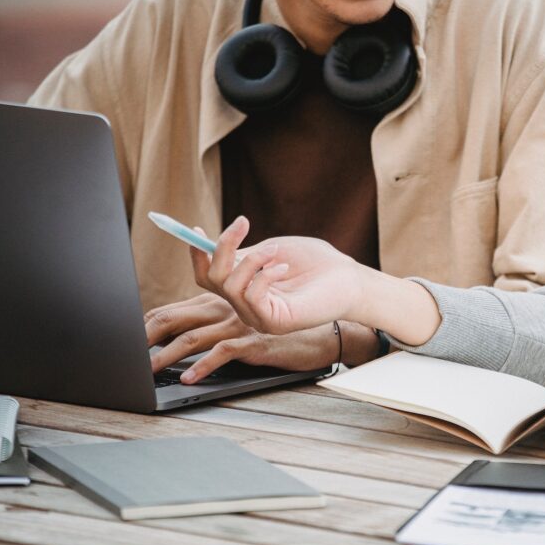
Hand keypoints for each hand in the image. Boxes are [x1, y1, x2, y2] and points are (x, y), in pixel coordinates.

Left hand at [144, 293, 343, 383]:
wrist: (318, 332)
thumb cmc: (282, 326)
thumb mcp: (245, 320)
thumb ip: (219, 321)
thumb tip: (188, 341)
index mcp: (216, 301)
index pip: (171, 309)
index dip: (145, 324)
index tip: (127, 342)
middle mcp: (222, 307)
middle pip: (172, 318)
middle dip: (144, 338)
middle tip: (124, 358)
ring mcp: (237, 322)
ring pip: (192, 336)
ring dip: (166, 356)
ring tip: (148, 374)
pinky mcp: (254, 340)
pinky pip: (224, 351)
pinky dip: (205, 366)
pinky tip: (191, 380)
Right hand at [191, 216, 367, 335]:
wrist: (349, 279)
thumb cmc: (317, 263)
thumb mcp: (273, 250)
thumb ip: (244, 252)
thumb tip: (210, 245)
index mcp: (245, 287)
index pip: (207, 277)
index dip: (197, 254)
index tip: (195, 228)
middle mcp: (247, 305)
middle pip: (211, 278)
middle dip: (222, 247)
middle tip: (242, 222)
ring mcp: (258, 316)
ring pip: (229, 285)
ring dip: (251, 258)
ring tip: (276, 250)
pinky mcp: (273, 322)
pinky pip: (251, 295)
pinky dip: (264, 274)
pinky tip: (284, 268)